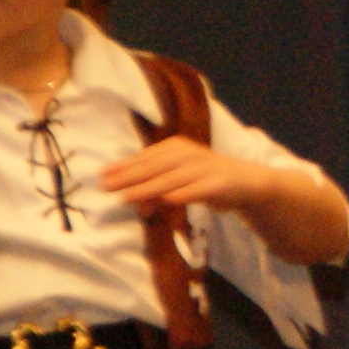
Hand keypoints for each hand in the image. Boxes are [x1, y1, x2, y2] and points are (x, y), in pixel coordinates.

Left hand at [96, 135, 270, 218]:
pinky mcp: (219, 183)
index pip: (145, 158)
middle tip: (107, 187)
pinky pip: (198, 189)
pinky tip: (167, 201)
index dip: (123, 167)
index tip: (101, 176)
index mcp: (175, 147)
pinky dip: (183, 194)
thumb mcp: (177, 181)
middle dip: (129, 177)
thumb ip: (153, 188)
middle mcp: (188, 154)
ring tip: (127, 197)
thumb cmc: (205, 179)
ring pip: (171, 179)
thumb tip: (127, 199)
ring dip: (148, 188)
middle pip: (154, 167)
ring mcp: (204, 168)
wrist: (247, 182)